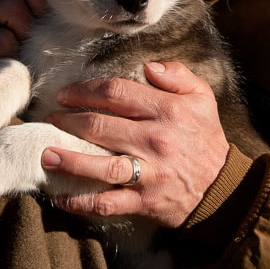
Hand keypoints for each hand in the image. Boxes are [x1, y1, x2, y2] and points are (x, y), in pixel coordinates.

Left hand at [41, 61, 230, 227]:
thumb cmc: (206, 140)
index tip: (65, 94)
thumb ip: (177, 75)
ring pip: (99, 166)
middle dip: (68, 121)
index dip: (84, 90)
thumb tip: (148, 66)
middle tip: (51, 119)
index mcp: (167, 110)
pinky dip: (80, 201)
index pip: (116, 93)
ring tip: (45, 153)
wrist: (224, 189)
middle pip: (99, 126)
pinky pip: (106, 202)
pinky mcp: (144, 201)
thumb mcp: (203, 98)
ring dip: (68, 159)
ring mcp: (148, 173)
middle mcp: (155, 139)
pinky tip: (59, 196)